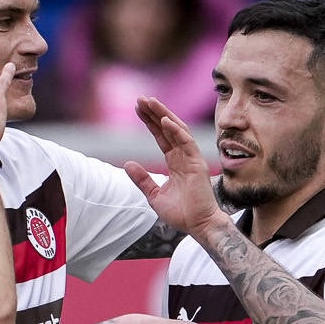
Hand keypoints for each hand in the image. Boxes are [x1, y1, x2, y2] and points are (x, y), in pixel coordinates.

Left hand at [125, 97, 227, 238]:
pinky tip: (164, 121)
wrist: (197, 225)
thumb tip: (128, 163)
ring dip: (163, 115)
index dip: (149, 122)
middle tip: (141, 98)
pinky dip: (175, 131)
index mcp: (174, 161)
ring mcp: (191, 158)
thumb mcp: (153, 194)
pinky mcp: (197, 163)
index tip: (138, 109)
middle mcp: (183, 156)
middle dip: (154, 112)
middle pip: (167, 128)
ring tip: (150, 102)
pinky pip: (186, 142)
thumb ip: (142, 179)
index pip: (160, 136)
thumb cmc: (180, 212)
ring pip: (176, 130)